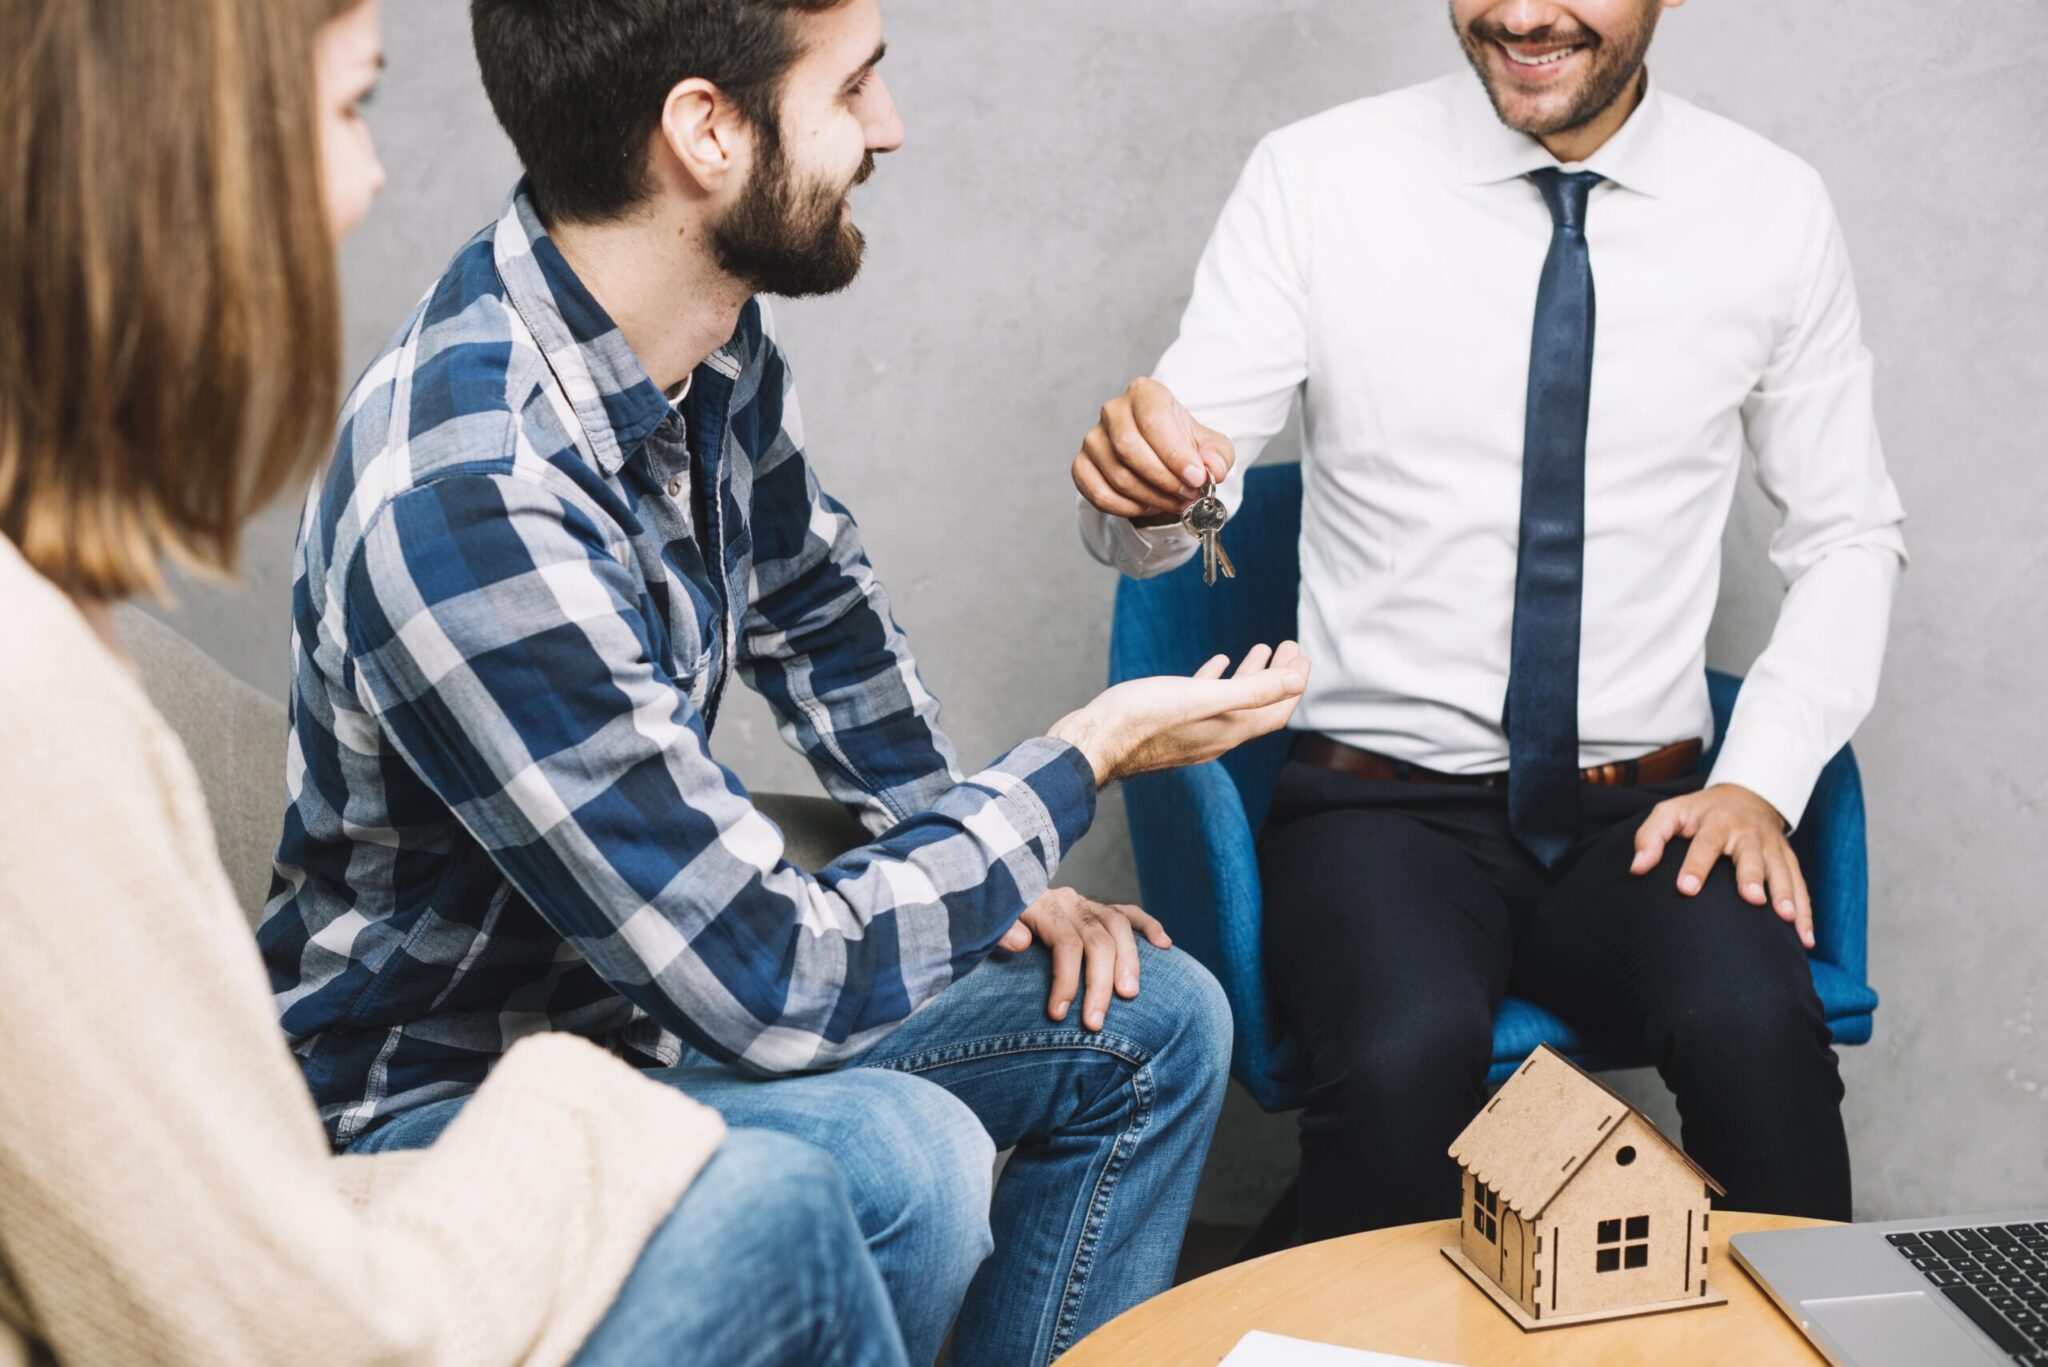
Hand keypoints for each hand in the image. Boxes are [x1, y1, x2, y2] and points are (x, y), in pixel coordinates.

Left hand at [996, 888, 1173, 1030]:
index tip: (1058, 1015)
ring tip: (1130, 995)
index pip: (1065, 942)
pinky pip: (1129, 913)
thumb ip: (999, 931)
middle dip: (1099, 984)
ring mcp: (1085, 903)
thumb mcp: (983, 925)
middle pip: (1097, 940)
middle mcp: (1068, 902)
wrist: (991, 894)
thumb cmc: (988, 923)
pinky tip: (1165, 946)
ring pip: (1118, 927)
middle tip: (1095, 1023)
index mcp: (1041, 905)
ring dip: (1128, 962)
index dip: (1066, 980)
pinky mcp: (1097, 908)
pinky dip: (1148, 927)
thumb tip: (1022, 942)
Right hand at [1048, 643, 1309, 785]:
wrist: (1093, 742)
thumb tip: (1297, 680)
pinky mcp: (1171, 726)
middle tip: (1289, 648)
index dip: (1294, 683)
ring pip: (1233, 703)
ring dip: (1251, 676)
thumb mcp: (1203, 697)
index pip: (1277, 710)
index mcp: (1229, 731)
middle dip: (1278, 676)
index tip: (1302, 655)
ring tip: (1261, 650)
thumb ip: (1253, 690)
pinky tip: (1217, 664)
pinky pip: (1204, 702)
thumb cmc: (1141, 718)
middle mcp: (1216, 737)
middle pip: (1259, 706)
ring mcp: (1193, 733)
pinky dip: (1218, 681)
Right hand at [1072, 377, 1235, 520]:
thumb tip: (1214, 469)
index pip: (1153, 420)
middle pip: (1129, 448)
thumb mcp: (1210, 446)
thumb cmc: (1182, 445)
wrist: (1158, 456)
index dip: (1175, 454)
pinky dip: (1127, 508)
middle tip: (1188, 495)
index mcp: (1145, 393)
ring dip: (1151, 497)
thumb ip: (1218, 455)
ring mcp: (1093, 438)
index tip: (1196, 478)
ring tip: (1175, 502)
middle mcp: (1113, 410)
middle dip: (1164, 479)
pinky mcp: (1082, 465)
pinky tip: (1147, 506)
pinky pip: (1099, 494)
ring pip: (1117, 476)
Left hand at [1632, 783, 1813, 948]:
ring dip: (1787, 895)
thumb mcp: (1671, 812)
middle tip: (1752, 900)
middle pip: (1751, 855)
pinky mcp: (1788, 860)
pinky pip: (1800, 885)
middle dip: (1752, 877)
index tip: (1686, 888)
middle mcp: (1748, 833)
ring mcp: (1772, 847)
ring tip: (1787, 920)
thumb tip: (1637, 868)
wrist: (1745, 796)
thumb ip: (1651, 836)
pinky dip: (1806, 912)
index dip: (1696, 865)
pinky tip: (1805, 938)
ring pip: (1782, 871)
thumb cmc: (1699, 812)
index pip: (1705, 843)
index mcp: (1716, 822)